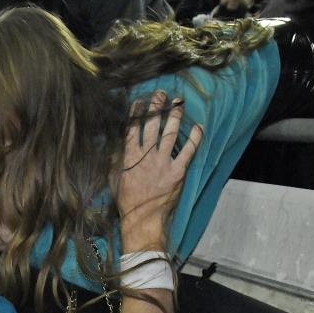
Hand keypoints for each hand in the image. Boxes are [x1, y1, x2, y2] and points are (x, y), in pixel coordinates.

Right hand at [116, 91, 201, 251]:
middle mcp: (146, 156)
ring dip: (174, 116)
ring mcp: (163, 162)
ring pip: (170, 133)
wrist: (142, 218)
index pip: (132, 129)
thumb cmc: (126, 201)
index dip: (136, 113)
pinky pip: (188, 151)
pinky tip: (199, 127)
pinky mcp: (177, 171)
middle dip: (156, 107)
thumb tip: (116, 145)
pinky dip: (194, 139)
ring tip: (178, 103)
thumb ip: (115, 160)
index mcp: (129, 157)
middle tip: (161, 94)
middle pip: (151, 126)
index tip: (139, 101)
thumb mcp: (114, 178)